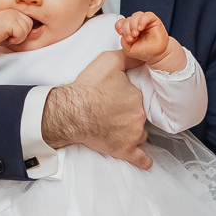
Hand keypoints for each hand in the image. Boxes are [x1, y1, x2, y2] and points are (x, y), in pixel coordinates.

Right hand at [0, 10, 33, 52]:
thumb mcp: (12, 31)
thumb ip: (24, 30)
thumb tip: (38, 32)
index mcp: (16, 11)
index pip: (30, 22)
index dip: (22, 31)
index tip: (10, 32)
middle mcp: (15, 11)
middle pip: (30, 26)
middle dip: (21, 34)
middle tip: (8, 34)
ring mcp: (13, 15)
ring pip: (26, 31)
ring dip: (17, 37)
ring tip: (6, 35)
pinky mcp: (10, 21)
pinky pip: (21, 34)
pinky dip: (14, 39)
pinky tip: (4, 36)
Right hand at [42, 49, 150, 169]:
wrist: (69, 112)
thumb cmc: (87, 88)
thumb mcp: (108, 61)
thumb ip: (129, 57)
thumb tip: (142, 53)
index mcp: (137, 98)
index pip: (140, 97)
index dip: (129, 96)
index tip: (116, 97)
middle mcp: (139, 117)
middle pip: (140, 115)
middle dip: (130, 114)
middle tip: (112, 111)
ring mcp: (133, 136)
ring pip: (140, 134)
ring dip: (133, 132)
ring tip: (118, 129)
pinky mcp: (124, 150)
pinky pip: (140, 159)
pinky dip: (143, 160)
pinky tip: (146, 161)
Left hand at [116, 10, 183, 70]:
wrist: (157, 55)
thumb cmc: (145, 51)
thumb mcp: (128, 49)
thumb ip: (123, 40)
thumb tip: (124, 32)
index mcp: (130, 29)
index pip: (121, 22)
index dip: (119, 26)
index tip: (121, 33)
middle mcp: (137, 24)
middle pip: (127, 19)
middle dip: (126, 29)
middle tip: (131, 38)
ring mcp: (145, 22)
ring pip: (136, 15)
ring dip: (133, 25)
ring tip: (135, 34)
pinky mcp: (154, 20)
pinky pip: (147, 15)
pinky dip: (142, 20)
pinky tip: (141, 28)